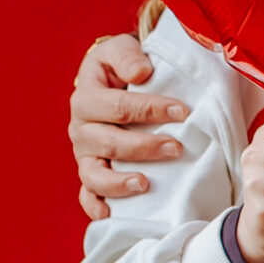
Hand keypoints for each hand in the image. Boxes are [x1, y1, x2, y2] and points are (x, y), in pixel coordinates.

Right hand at [71, 34, 190, 221]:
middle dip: (144, 147)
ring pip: (94, 174)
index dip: (151, 109)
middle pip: (109, 143)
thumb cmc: (122, 65)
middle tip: (177, 148)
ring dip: (119, 182)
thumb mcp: (121, 48)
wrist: (111, 79)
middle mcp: (81, 128)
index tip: (183, 112)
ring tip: (145, 184)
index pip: (119, 106)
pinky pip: (86, 194)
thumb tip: (142, 72)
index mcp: (87, 97)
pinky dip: (94, 206)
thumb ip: (128, 55)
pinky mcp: (89, 172)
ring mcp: (84, 154)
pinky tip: (109, 214)